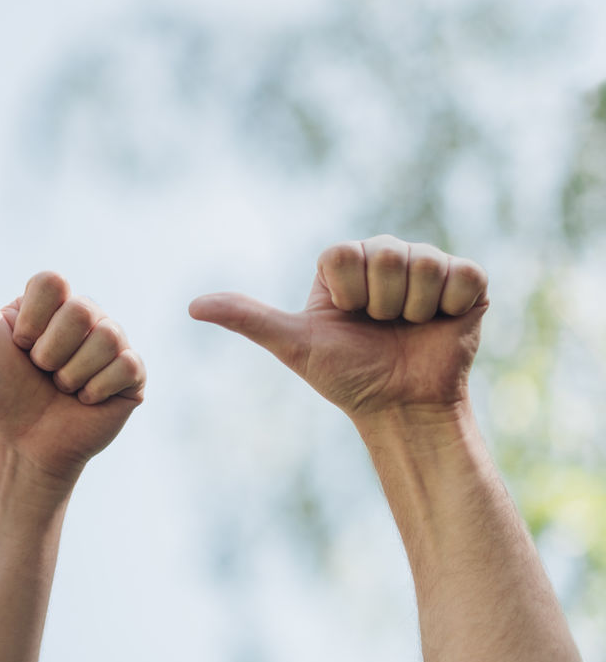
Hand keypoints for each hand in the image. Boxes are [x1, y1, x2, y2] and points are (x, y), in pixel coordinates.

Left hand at [0, 230, 144, 486]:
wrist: (19, 445)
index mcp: (52, 302)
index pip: (53, 281)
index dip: (31, 320)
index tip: (18, 345)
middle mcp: (87, 316)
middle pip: (81, 309)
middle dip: (50, 352)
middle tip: (41, 373)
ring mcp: (113, 344)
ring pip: (107, 337)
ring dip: (72, 374)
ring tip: (62, 389)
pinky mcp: (133, 376)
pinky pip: (128, 364)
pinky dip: (97, 390)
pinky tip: (85, 402)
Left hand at [188, 234, 487, 424]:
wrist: (402, 408)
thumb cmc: (347, 376)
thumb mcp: (293, 345)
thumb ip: (247, 318)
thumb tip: (191, 307)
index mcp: (343, 260)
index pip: (345, 253)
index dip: (348, 294)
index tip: (349, 317)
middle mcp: (385, 253)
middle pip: (388, 254)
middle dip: (383, 303)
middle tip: (382, 326)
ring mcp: (427, 265)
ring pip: (426, 262)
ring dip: (417, 308)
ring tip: (409, 327)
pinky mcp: (469, 282)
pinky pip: (464, 274)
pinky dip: (452, 306)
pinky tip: (441, 323)